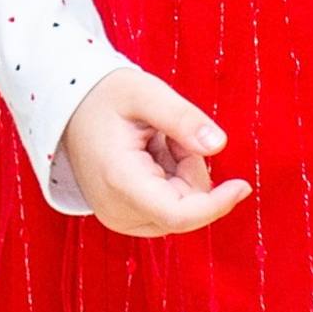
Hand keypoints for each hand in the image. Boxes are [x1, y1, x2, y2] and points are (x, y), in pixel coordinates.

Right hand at [60, 66, 250, 236]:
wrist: (68, 108)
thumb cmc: (103, 96)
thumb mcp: (144, 92)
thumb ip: (183, 118)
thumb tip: (219, 145)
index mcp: (121, 182)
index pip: (179, 215)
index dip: (217, 204)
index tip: (243, 185)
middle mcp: (118, 211)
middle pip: (185, 206)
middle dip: (190, 167)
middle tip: (167, 133)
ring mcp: (119, 219)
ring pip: (180, 207)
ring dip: (181, 173)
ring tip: (154, 141)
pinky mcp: (124, 218)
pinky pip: (168, 206)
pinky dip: (171, 180)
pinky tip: (150, 155)